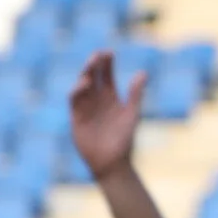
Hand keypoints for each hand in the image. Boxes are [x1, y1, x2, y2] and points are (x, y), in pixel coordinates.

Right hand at [69, 50, 145, 179]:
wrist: (113, 164)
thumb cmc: (124, 141)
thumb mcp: (131, 115)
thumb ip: (135, 94)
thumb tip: (143, 73)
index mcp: (111, 98)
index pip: (107, 76)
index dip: (107, 64)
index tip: (109, 52)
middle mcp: (97, 100)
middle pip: (93, 76)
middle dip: (94, 64)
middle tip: (98, 54)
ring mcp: (86, 107)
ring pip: (82, 85)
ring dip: (85, 74)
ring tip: (92, 66)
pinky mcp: (76, 117)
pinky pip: (74, 100)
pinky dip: (77, 90)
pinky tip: (85, 83)